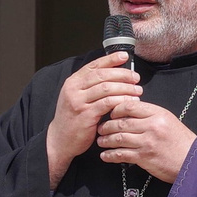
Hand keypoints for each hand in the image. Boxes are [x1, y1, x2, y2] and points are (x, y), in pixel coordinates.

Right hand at [47, 54, 140, 186]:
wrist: (60, 140)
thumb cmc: (72, 119)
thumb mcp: (76, 98)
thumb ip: (90, 86)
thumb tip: (113, 75)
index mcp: (73, 82)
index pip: (94, 65)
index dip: (110, 59)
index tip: (124, 56)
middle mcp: (74, 89)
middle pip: (103, 75)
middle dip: (122, 74)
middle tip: (136, 78)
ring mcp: (79, 102)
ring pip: (106, 88)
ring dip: (125, 88)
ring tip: (137, 91)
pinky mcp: (86, 115)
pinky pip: (107, 104)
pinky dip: (121, 101)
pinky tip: (130, 102)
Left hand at [97, 97, 195, 181]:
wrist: (192, 161)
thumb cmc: (181, 142)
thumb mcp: (168, 120)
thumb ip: (150, 115)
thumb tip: (129, 112)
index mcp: (158, 113)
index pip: (130, 106)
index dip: (116, 109)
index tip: (111, 114)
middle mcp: (151, 126)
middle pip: (121, 122)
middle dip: (106, 126)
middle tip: (100, 128)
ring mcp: (147, 142)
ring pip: (118, 138)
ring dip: (106, 140)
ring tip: (101, 141)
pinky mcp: (144, 157)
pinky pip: (121, 155)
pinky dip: (110, 155)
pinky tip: (105, 156)